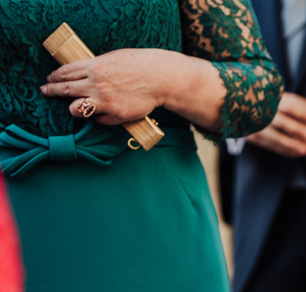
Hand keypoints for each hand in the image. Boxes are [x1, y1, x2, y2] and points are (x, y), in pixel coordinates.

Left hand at [41, 49, 169, 123]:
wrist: (160, 78)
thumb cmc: (139, 66)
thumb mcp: (113, 59)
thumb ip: (95, 66)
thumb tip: (81, 73)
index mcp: (94, 66)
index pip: (65, 72)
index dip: (55, 77)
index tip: (49, 80)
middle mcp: (96, 83)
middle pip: (65, 89)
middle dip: (52, 91)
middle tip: (46, 92)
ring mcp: (104, 100)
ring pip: (75, 108)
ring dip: (74, 108)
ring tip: (77, 106)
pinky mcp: (115, 114)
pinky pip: (98, 119)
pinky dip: (99, 116)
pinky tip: (106, 111)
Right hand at [245, 92, 305, 157]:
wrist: (256, 110)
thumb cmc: (284, 106)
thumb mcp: (292, 103)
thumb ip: (298, 110)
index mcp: (271, 96)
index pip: (289, 105)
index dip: (302, 113)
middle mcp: (259, 109)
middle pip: (280, 121)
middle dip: (295, 130)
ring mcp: (254, 124)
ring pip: (274, 137)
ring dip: (290, 145)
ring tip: (305, 151)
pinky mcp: (252, 136)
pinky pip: (269, 146)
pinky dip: (283, 150)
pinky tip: (295, 154)